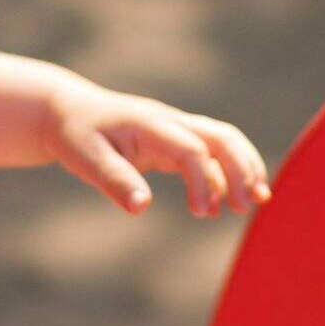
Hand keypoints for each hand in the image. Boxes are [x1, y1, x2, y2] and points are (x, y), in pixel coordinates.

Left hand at [40, 80, 272, 215]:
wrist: (68, 111)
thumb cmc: (76, 135)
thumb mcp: (85, 160)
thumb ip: (115, 181)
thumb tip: (143, 208)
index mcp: (149, 124)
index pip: (191, 150)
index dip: (204, 181)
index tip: (201, 214)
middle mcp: (170, 121)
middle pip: (221, 137)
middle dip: (242, 169)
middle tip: (248, 206)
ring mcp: (175, 127)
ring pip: (223, 140)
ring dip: (243, 167)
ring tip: (256, 201)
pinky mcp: (174, 139)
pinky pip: (211, 151)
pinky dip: (226, 173)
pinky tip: (222, 205)